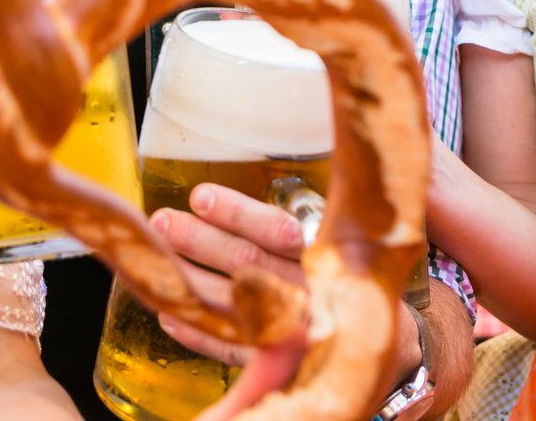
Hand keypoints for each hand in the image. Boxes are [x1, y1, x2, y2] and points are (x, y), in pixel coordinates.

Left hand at [157, 184, 427, 412]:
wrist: (377, 336)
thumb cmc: (345, 271)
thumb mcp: (335, 233)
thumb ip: (297, 216)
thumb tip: (249, 175)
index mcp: (325, 254)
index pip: (277, 230)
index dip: (236, 213)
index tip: (199, 195)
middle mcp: (309, 291)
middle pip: (248, 263)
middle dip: (201, 241)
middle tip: (163, 221)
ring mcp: (293, 330)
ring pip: (234, 304)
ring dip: (190, 281)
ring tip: (157, 258)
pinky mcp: (278, 361)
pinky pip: (233, 350)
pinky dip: (199, 333)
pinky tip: (169, 313)